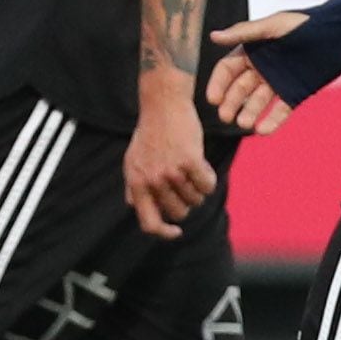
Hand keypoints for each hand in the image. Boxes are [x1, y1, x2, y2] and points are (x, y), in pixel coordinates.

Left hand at [124, 77, 216, 239]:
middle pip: (179, 212)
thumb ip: (133, 185)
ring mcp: (170, 172)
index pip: (148, 223)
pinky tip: (202, 165)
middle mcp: (152, 181)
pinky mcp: (189, 162)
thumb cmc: (150, 133)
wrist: (163, 106)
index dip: (164, 233)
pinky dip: (209, 178)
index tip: (176, 231)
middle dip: (187, 202)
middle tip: (187, 183)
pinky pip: (207, 185)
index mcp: (136, 183)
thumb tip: (132, 205)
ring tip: (192, 168)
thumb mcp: (133, 159)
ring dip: (198, 187)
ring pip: (195, 199)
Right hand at [204, 10, 308, 134]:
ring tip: (244, 124)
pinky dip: (272, 121)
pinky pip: (280, 110)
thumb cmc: (304, 24)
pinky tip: (263, 130)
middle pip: (240, 89)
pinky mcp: (295, 93)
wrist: (338, 34)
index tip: (213, 99)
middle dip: (231, 103)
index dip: (219, 84)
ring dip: (249, 113)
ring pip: (258, 102)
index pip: (227, 70)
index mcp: (251, 51)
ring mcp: (277, 82)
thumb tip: (213, 36)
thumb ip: (244, 33)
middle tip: (225, 117)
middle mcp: (261, 68)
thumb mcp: (272, 26)